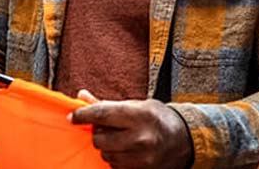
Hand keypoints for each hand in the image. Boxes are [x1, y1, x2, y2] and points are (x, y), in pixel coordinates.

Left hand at [69, 90, 192, 168]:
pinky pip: (115, 166)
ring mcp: (142, 157)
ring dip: (107, 147)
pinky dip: (116, 158)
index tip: (73, 117)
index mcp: (139, 115)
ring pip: (106, 154)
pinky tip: (125, 150)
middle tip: (106, 128)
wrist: (185, 140)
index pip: (101, 114)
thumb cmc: (157, 118)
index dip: (83, 115)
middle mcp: (141, 137)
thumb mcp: (135, 105)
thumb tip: (81, 96)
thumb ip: (107, 104)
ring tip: (119, 139)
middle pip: (100, 138)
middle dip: (98, 133)